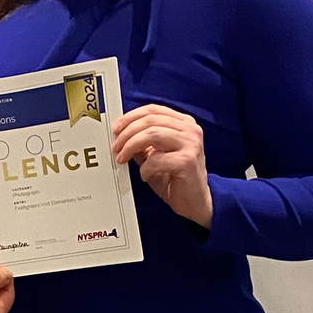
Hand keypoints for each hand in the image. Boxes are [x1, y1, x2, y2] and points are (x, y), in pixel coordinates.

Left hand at [112, 104, 212, 228]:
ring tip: (123, 158)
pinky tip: (145, 175)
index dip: (131, 117)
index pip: (153, 110)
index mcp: (183, 123)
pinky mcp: (188, 161)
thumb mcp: (155, 154)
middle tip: (116, 146)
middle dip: (127, 133)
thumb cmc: (176, 177)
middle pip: (150, 120)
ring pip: (151, 134)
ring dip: (131, 146)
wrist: (196, 202)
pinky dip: (145, 168)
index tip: (117, 128)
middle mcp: (190, 129)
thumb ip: (142, 141)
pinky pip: (157, 159)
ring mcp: (191, 144)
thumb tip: (120, 134)